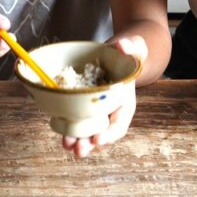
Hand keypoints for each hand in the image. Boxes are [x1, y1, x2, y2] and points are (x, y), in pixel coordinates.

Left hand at [61, 36, 144, 158]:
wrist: (115, 56)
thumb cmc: (127, 53)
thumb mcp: (134, 46)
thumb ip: (131, 46)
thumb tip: (122, 46)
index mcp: (125, 102)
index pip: (120, 123)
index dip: (110, 133)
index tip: (98, 139)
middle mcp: (110, 111)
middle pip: (101, 133)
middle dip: (90, 143)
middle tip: (79, 150)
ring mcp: (96, 111)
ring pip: (87, 132)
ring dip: (78, 142)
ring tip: (68, 147)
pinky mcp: (82, 107)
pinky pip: (76, 121)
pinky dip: (69, 130)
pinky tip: (62, 136)